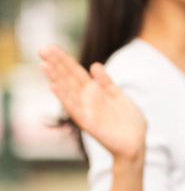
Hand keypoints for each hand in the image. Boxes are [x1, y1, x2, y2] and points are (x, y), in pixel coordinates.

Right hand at [39, 45, 146, 163]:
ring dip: (56, 78)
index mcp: (95, 93)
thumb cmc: (127, 121)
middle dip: (58, 64)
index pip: (77, 73)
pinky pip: (75, 109)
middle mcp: (88, 101)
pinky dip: (65, 98)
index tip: (52, 47)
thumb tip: (94, 65)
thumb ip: (106, 82)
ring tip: (45, 65)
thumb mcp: (118, 96)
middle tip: (43, 49)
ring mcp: (87, 111)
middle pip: (70, 79)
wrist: (136, 144)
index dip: (65, 60)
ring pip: (69, 91)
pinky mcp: (90, 124)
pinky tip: (55, 87)